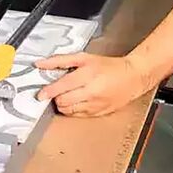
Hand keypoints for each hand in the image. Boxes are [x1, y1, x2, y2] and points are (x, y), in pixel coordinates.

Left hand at [35, 53, 150, 116]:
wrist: (132, 77)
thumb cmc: (109, 66)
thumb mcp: (84, 57)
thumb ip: (60, 60)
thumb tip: (41, 64)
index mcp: (88, 75)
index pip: (62, 87)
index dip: (49, 91)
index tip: (41, 94)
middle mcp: (92, 92)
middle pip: (63, 101)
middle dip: (56, 97)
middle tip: (57, 91)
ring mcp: (95, 105)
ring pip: (68, 111)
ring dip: (63, 104)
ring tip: (69, 94)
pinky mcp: (98, 113)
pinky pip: (77, 115)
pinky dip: (73, 109)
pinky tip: (78, 100)